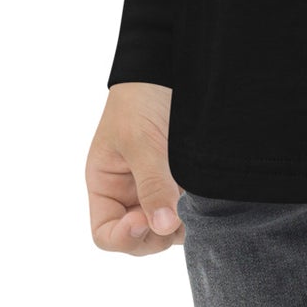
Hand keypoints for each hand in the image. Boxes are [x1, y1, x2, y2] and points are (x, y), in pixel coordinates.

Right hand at [87, 80, 184, 254]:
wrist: (167, 67)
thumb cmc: (140, 99)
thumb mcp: (141, 140)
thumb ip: (152, 183)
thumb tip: (162, 226)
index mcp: (106, 185)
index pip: (105, 233)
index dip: (123, 237)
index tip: (145, 221)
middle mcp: (128, 194)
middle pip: (137, 239)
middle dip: (155, 236)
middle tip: (174, 214)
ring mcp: (156, 189)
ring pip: (164, 229)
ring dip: (177, 226)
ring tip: (190, 203)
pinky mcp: (180, 182)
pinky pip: (184, 211)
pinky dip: (192, 212)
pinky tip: (201, 198)